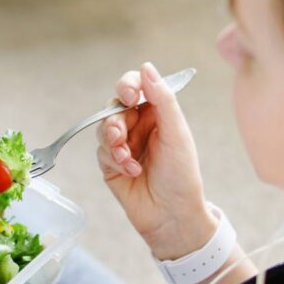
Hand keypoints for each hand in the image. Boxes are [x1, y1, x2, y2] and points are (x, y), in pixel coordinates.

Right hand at [96, 62, 217, 259]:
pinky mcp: (111, 165)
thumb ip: (162, 99)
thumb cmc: (182, 176)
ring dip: (113, 142)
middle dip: (116, 121)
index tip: (130, 97)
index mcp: (158, 114)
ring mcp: (124, 146)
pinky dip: (114, 160)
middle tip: (121, 135)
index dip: (128, 86)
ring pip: (103, 129)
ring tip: (128, 159)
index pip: (136, 87)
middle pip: (114, 108)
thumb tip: (146, 68)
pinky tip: (131, 171)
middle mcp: (139, 127)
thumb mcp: (176, 133)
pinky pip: (101, 152)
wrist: (172, 215)